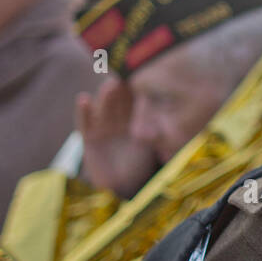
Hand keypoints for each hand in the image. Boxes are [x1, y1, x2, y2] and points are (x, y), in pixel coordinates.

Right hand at [76, 77, 156, 197]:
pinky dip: (84, 111)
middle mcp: (118, 119)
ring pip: (104, 107)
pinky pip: (85, 123)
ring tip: (111, 85)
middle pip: (120, 100)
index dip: (139, 88)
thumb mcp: (150, 148)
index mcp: (134, 119)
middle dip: (123, 87)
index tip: (145, 74)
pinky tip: (83, 99)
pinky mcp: (89, 137)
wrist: (121, 186)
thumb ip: (157, 136)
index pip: (136, 100)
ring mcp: (103, 126)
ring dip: (107, 96)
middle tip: (128, 74)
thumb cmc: (138, 165)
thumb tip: (177, 127)